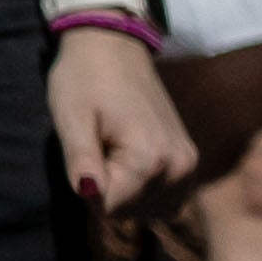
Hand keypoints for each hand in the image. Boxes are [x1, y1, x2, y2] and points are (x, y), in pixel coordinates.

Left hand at [40, 28, 181, 214]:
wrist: (113, 48)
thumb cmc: (84, 79)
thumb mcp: (71, 117)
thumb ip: (81, 159)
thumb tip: (88, 194)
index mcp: (150, 158)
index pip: (109, 208)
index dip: (87, 188)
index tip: (84, 154)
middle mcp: (179, 168)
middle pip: (130, 212)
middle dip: (107, 190)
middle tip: (98, 146)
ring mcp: (189, 165)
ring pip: (149, 210)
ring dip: (126, 192)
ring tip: (113, 150)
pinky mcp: (190, 162)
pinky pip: (168, 199)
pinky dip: (146, 192)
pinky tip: (130, 162)